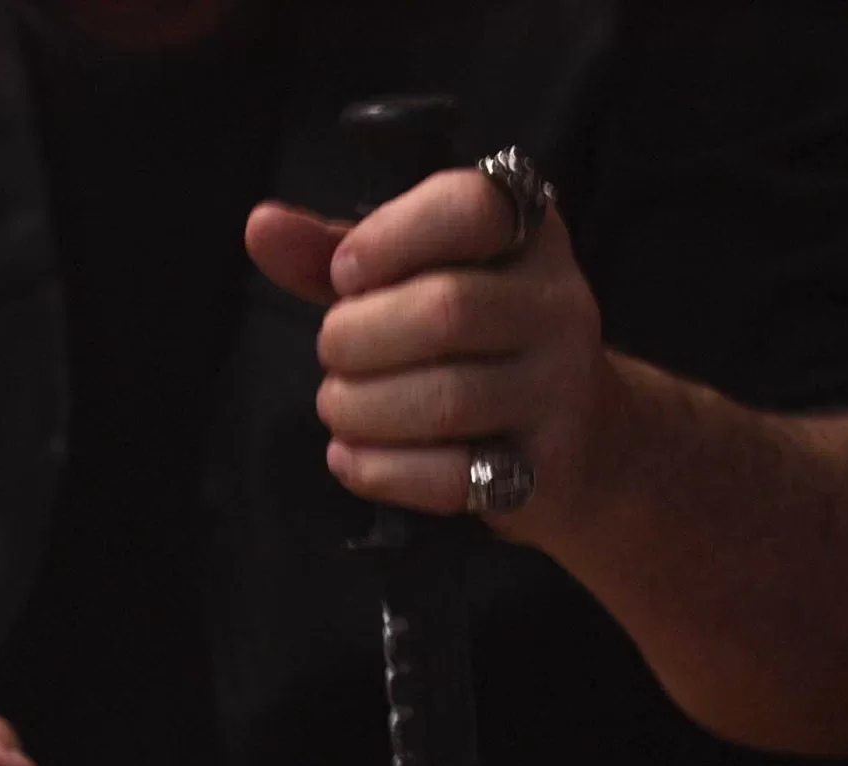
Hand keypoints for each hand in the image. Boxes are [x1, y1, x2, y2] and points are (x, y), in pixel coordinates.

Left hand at [245, 168, 609, 543]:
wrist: (585, 442)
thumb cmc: (477, 344)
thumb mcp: (415, 278)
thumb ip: (340, 252)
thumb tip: (262, 226)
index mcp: (526, 231)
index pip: (467, 207)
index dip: (387, 239)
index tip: (344, 276)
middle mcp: (558, 303)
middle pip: (444, 312)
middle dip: (355, 339)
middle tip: (333, 356)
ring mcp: (560, 389)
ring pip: (442, 401)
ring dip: (359, 408)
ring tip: (339, 407)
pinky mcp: (547, 469)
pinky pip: (450, 476)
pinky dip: (379, 470)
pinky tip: (350, 457)